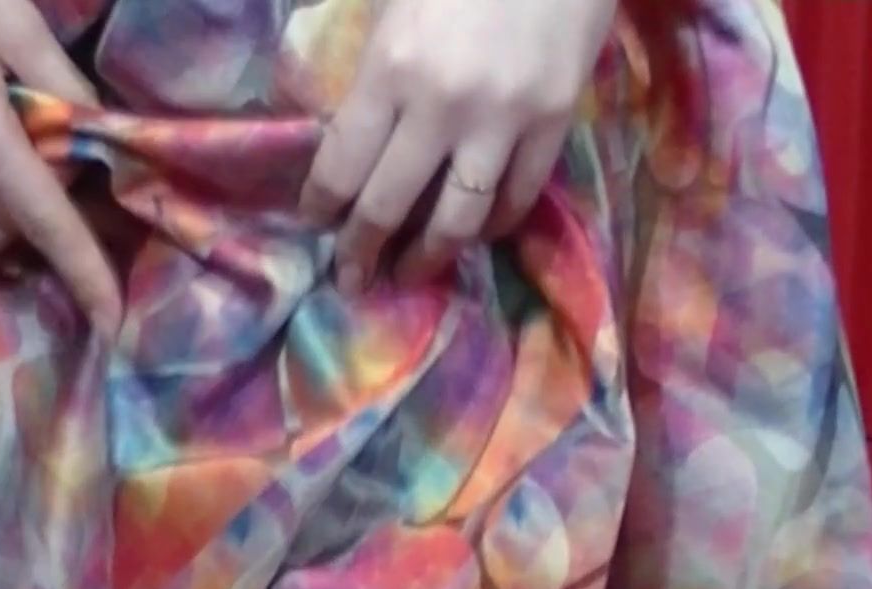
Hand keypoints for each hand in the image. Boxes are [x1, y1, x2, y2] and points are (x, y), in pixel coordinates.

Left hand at [297, 0, 614, 290]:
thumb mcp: (396, 0)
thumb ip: (376, 68)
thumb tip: (352, 134)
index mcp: (391, 68)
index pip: (341, 165)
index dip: (323, 205)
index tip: (316, 224)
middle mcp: (442, 107)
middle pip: (389, 205)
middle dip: (363, 251)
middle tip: (353, 278)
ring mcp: (504, 121)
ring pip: (458, 219)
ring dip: (429, 256)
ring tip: (413, 272)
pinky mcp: (555, 122)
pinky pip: (518, 197)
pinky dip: (493, 224)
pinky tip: (476, 232)